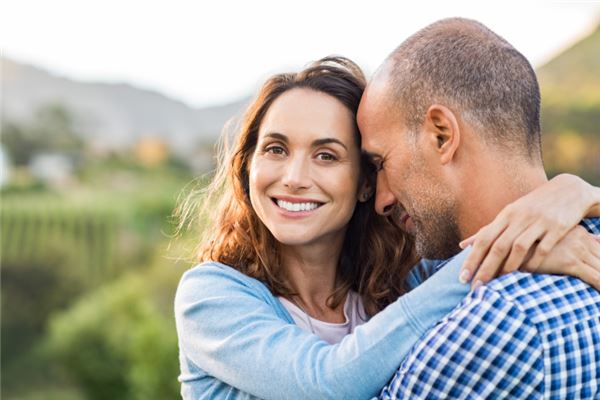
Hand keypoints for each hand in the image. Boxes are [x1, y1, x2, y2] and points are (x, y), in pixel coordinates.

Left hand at [458, 174, 599, 288]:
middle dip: (485, 268)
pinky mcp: (557, 227)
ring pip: (519, 247)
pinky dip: (534, 262)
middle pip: (498, 246)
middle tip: (476, 287)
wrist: (568, 191)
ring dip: (508, 267)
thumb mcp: (508, 215)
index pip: (483, 239)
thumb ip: (487, 231)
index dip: (472, 259)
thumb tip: (462, 245)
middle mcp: (519, 218)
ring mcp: (538, 222)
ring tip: (499, 283)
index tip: (462, 277)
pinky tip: (526, 274)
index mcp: (505, 216)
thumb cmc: (531, 207)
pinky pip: (543, 248)